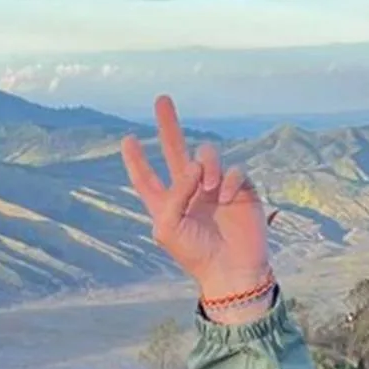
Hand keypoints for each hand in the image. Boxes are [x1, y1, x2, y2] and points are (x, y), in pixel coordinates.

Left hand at [120, 95, 271, 312]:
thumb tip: (193, 163)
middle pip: (176, 150)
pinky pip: (234, 170)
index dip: (137, 161)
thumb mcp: (169, 227)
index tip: (127, 140)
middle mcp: (189, 190)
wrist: (230, 269)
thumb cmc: (193, 253)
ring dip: (205, 166)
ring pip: (207, 155)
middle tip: (161, 98)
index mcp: (166, 203)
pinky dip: (228, 181)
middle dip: (168, 125)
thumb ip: (175, 193)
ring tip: (207, 187)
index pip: (146, 178)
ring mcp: (215, 187)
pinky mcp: (241, 189)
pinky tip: (226, 199)